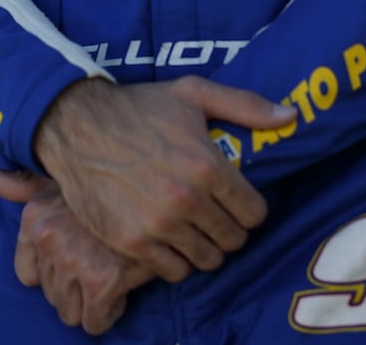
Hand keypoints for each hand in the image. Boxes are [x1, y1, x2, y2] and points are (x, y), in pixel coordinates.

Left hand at [0, 162, 153, 335]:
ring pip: (69, 313)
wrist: (158, 194)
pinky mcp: (101, 281)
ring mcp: (73, 259)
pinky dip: (109, 314)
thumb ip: (20, 184)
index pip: (28, 276)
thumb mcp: (58, 181)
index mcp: (34, 217)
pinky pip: (94, 322)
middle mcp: (48, 238)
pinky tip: (122, 289)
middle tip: (101, 265)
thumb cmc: (108, 191)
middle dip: (76, 288)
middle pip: (51, 296)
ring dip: (92, 302)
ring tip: (110, 275)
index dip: (56, 273)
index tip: (78, 259)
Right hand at [31, 76, 294, 282]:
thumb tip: (290, 117)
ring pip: (206, 260)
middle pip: (233, 241)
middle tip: (211, 215)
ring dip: (203, 247)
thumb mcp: (192, 94)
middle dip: (227, 229)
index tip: (233, 202)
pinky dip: (174, 260)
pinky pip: (172, 271)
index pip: (254, 213)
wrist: (75, 125)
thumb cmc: (138, 108)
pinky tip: (166, 238)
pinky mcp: (131, 242)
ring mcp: (157, 224)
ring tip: (190, 228)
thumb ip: (245, 105)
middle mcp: (186, 199)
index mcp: (207, 165)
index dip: (247, 208)